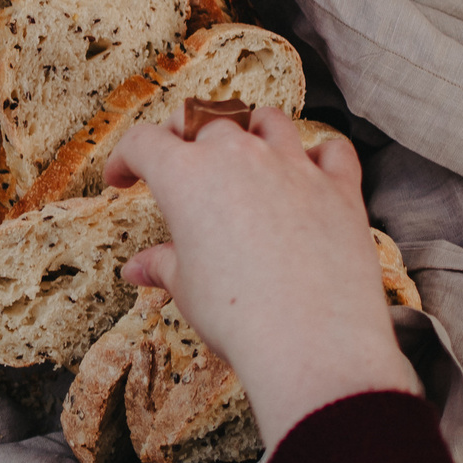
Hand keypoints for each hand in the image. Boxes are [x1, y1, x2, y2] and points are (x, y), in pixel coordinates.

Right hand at [104, 106, 419, 452]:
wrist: (310, 342)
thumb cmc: (238, 318)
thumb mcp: (187, 289)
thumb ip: (163, 266)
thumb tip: (138, 269)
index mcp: (187, 176)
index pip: (144, 143)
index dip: (125, 158)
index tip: (123, 177)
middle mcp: (240, 156)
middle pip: (204, 120)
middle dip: (185, 136)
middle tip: (179, 161)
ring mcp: (294, 166)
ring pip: (268, 120)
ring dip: (251, 127)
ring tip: (244, 148)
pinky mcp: (339, 187)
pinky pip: (332, 151)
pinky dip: (319, 155)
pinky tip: (311, 168)